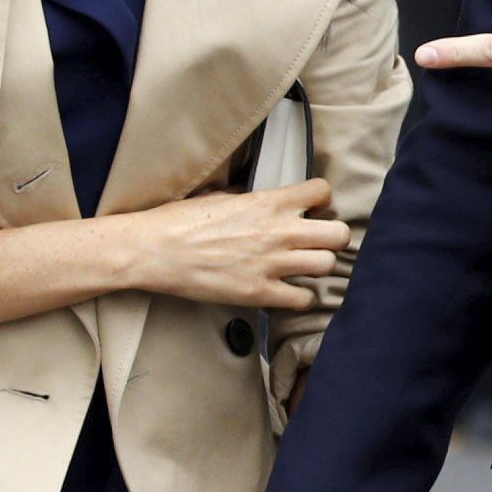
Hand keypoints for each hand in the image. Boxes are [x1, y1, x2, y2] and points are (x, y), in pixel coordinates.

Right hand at [125, 178, 341, 307]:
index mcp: (267, 202)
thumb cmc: (179, 221)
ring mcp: (271, 264)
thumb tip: (254, 196)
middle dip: (333, 237)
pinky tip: (289, 292)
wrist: (153, 250)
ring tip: (305, 267)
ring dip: (319, 267)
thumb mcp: (218, 197)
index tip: (314, 208)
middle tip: (319, 242)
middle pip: (338, 233)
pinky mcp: (259, 292)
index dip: (321, 201)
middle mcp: (277, 231)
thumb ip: (247, 197)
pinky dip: (300, 298)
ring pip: (326, 266)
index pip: (321, 192)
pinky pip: (303, 299)